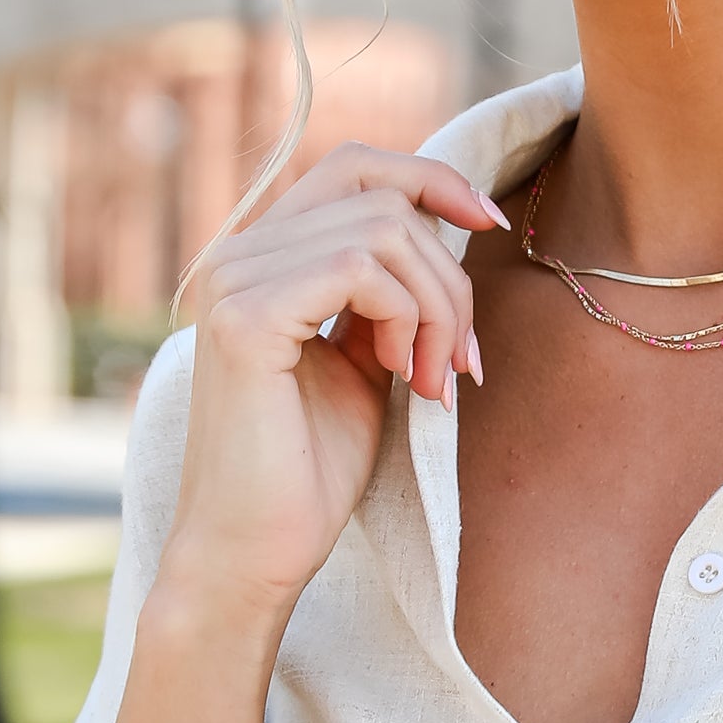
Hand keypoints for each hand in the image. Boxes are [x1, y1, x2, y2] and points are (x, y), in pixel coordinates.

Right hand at [154, 144, 506, 626]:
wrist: (254, 555)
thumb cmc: (309, 473)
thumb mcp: (365, 362)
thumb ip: (388, 296)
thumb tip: (446, 232)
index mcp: (260, 258)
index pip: (353, 168)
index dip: (431, 180)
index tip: (489, 224)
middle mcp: (235, 254)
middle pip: (380, 195)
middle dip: (448, 275)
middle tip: (461, 364)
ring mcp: (233, 279)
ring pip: (383, 229)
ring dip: (438, 306)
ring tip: (432, 381)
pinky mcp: (244, 316)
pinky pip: (361, 268)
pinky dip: (409, 318)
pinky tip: (406, 377)